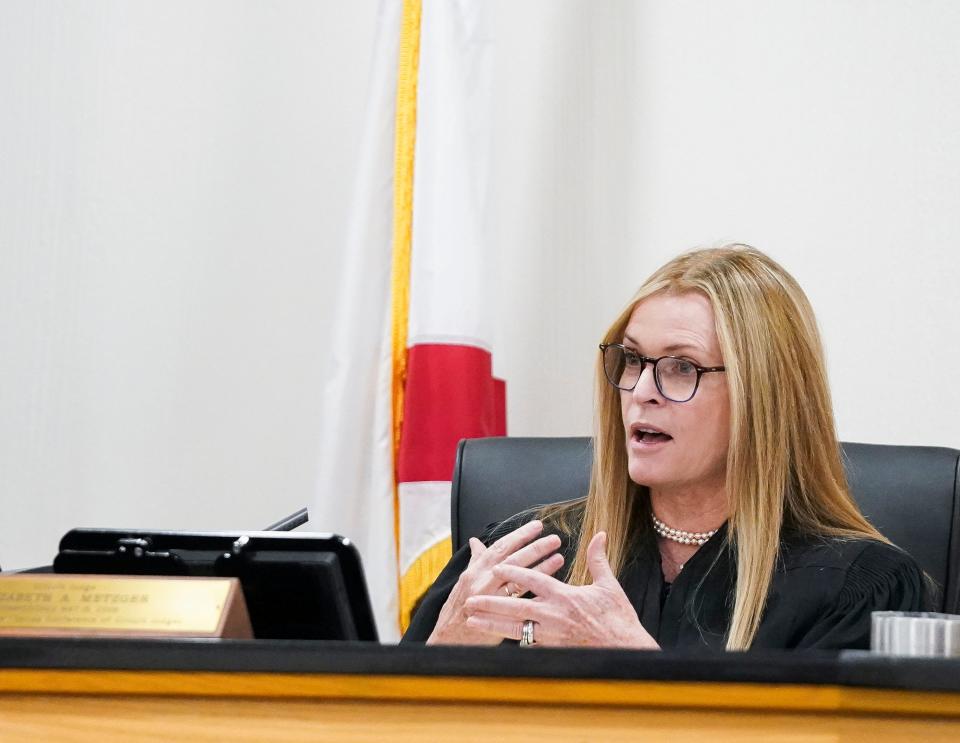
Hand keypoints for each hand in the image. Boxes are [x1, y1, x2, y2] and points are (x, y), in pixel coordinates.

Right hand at [426, 520, 564, 644]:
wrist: (449, 636)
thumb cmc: (457, 607)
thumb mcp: (464, 580)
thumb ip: (475, 560)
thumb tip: (475, 541)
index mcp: (476, 569)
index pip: (501, 546)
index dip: (519, 535)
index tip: (536, 526)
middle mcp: (483, 579)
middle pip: (513, 559)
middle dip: (535, 547)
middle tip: (554, 538)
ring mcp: (490, 596)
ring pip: (518, 577)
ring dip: (540, 566)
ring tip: (558, 556)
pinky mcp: (498, 613)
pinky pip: (520, 597)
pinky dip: (535, 588)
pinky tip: (550, 583)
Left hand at [463, 532, 658, 648]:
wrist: (627, 651)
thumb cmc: (618, 618)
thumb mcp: (609, 585)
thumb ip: (598, 559)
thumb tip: (599, 534)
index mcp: (566, 597)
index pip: (535, 581)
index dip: (515, 572)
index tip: (497, 566)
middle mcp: (555, 616)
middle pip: (516, 607)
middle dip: (491, 603)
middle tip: (469, 601)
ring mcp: (552, 636)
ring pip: (516, 629)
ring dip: (491, 624)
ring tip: (471, 622)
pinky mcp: (552, 650)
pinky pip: (525, 643)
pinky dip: (508, 639)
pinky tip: (491, 637)